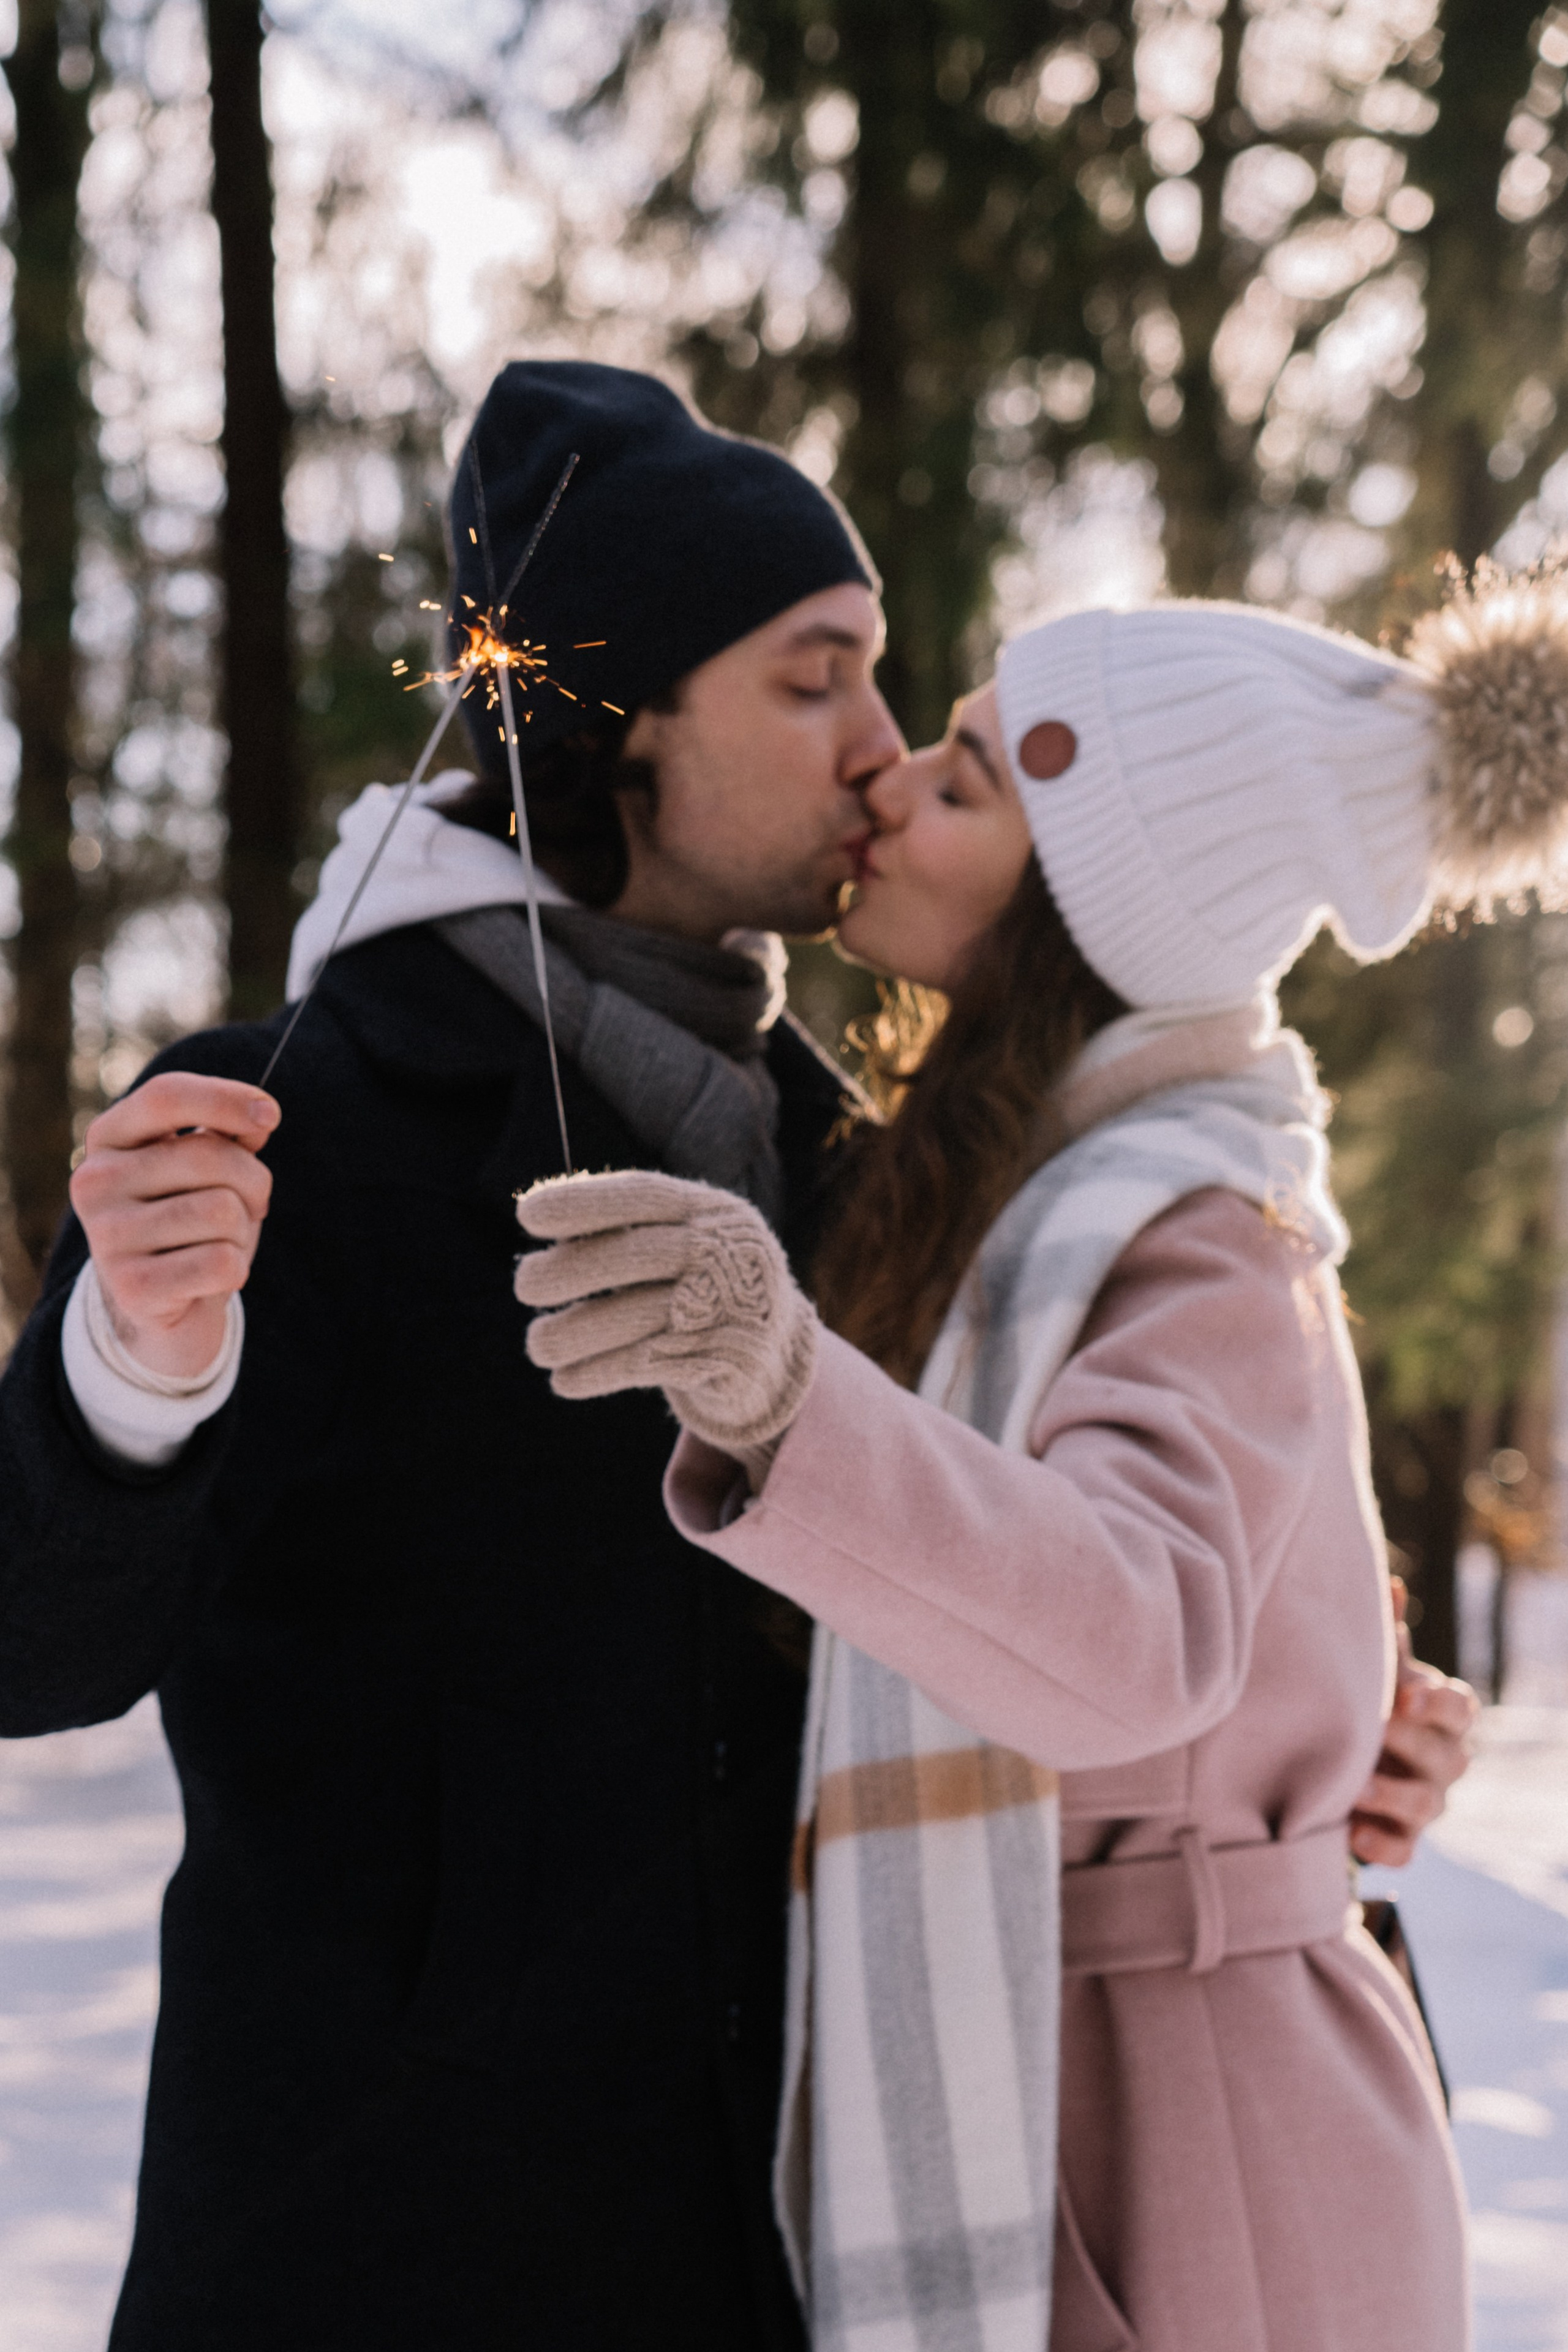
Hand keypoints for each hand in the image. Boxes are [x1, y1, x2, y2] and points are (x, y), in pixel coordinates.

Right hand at [69, 1073, 279, 1379]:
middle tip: (251, 1206)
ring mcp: (107, 1235)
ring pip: (222, 1211)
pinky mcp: (131, 1287)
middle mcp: (94, 1181)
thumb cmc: (189, 1220)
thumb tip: (260, 1118)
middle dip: (254, 1181)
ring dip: (241, 1231)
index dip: (226, 1098)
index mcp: (108, 1138)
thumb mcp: (206, 1168)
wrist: (159, 1305)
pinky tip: (206, 1279)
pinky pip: (222, 1262)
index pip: (166, 1096)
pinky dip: (234, 1271)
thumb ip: (227, 1135)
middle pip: (209, 1155)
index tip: (270, 1114)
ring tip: (217, 1243)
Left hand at [515, 1169, 817, 1454]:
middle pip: (630, 1255)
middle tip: (524, 1285)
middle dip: (565, 1270)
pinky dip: (594, 1373)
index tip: (526, 1215)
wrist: (774, 1356)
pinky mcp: (725, 1359)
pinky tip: (564, 1380)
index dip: (582, 1202)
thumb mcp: (681, 1247)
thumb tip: (541, 1248)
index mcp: (712, 1211)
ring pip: (629, 1317)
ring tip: (539, 1344)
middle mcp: (726, 1251)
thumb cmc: (703, 1287)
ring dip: (569, 1334)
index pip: (641, 1195)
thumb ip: (626, 1238)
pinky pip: (642, 1364)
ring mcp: (730, 1306)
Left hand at [1349, 1580, 1478, 1865]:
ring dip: (1390, 1795)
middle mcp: (1444, 1761)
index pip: (1460, 1708)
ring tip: (1353, 1786)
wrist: (1353, 1766)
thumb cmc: (1374, 1705)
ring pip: (1428, 1806)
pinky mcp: (1402, 1841)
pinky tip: (1353, 1834)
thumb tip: (1391, 1585)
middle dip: (1411, 1743)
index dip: (1437, 1702)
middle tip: (1376, 1729)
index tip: (1404, 1693)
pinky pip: (1402, 1852)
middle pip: (1448, 1757)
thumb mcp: (1380, 1673)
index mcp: (1443, 1715)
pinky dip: (1380, 1845)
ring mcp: (1427, 1804)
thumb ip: (1387, 1638)